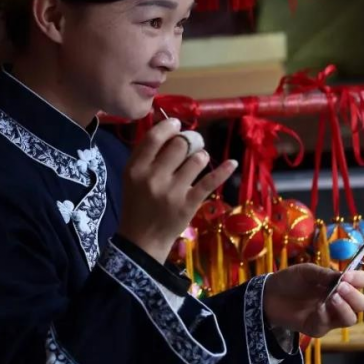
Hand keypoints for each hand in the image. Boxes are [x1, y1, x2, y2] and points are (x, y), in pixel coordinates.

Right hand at [118, 118, 237, 263]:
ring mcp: (174, 191)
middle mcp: (154, 177)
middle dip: (188, 141)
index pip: (154, 138)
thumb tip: (166, 129)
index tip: (177, 124)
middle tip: (190, 145)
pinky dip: (224, 170)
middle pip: (180, 144)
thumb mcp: (131, 177)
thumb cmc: (137, 203)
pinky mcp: (190, 203)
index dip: (169, 126)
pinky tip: (232, 163)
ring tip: (197, 161)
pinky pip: (210, 181)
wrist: (143, 239)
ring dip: (201, 156)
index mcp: (136, 169)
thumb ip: (144, 154)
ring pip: (197, 159)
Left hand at [263, 264, 363, 337]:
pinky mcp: (319, 327)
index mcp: (339, 284)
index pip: (361, 282)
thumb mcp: (307, 272)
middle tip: (340, 288)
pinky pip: (329, 325)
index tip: (348, 276)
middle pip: (361, 304)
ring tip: (332, 298)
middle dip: (354, 296)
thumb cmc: (290, 280)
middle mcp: (339, 301)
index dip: (359, 279)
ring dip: (344, 308)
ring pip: (351, 318)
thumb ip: (325, 274)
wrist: (269, 295)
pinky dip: (325, 316)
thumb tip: (344, 276)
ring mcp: (330, 316)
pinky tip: (317, 308)